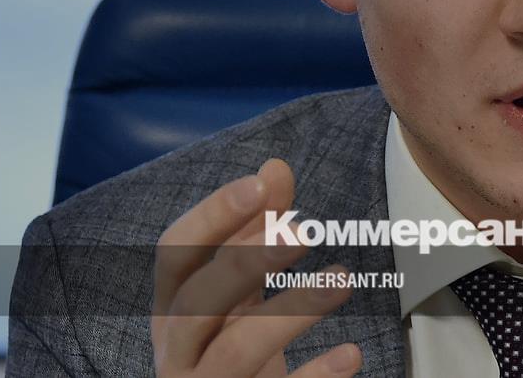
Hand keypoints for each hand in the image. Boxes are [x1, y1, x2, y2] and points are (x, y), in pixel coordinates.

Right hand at [152, 158, 362, 376]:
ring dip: (290, 312)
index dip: (213, 217)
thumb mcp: (234, 292)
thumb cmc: (223, 349)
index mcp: (171, 309)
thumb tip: (275, 168)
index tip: (259, 184)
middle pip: (197, 302)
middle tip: (302, 232)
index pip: (175, 254)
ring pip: (235, 353)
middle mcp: (177, 349)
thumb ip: (254, 231)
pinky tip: (351, 353)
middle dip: (246, 262)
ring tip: (341, 280)